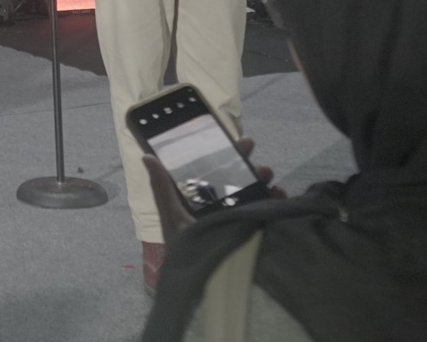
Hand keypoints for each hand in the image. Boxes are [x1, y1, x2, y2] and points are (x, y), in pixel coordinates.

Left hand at [145, 137, 282, 242]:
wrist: (206, 284)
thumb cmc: (185, 250)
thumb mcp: (173, 217)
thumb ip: (162, 188)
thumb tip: (147, 157)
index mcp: (202, 201)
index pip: (216, 173)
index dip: (228, 156)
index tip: (241, 142)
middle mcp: (223, 208)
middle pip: (239, 181)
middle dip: (249, 166)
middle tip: (255, 157)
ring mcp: (240, 220)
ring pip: (255, 194)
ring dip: (263, 182)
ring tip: (269, 177)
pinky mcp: (254, 233)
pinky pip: (268, 213)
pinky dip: (276, 202)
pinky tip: (279, 196)